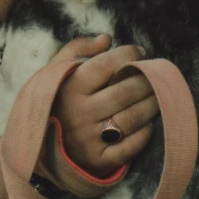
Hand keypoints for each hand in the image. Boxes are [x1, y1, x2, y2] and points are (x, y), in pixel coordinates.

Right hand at [47, 35, 156, 197]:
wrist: (40, 146)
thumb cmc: (57, 100)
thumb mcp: (57, 71)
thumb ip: (79, 49)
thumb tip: (107, 38)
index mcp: (70, 88)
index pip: (106, 65)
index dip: (129, 54)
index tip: (139, 52)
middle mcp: (79, 113)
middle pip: (126, 92)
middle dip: (148, 79)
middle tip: (156, 74)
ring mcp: (89, 139)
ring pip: (133, 118)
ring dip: (153, 104)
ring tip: (158, 95)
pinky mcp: (99, 160)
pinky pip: (131, 146)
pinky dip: (145, 133)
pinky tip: (148, 122)